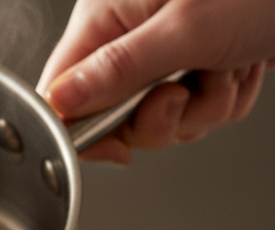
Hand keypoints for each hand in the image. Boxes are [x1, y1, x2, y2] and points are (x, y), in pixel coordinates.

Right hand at [38, 0, 274, 162]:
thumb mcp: (186, 28)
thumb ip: (118, 71)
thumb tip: (61, 101)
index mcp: (107, 13)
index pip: (62, 91)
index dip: (82, 129)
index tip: (116, 145)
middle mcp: (129, 32)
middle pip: (112, 115)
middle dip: (159, 119)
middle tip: (184, 93)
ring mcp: (164, 50)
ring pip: (160, 118)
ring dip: (203, 107)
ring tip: (227, 65)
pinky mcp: (195, 63)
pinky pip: (195, 110)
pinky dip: (223, 98)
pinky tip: (239, 64)